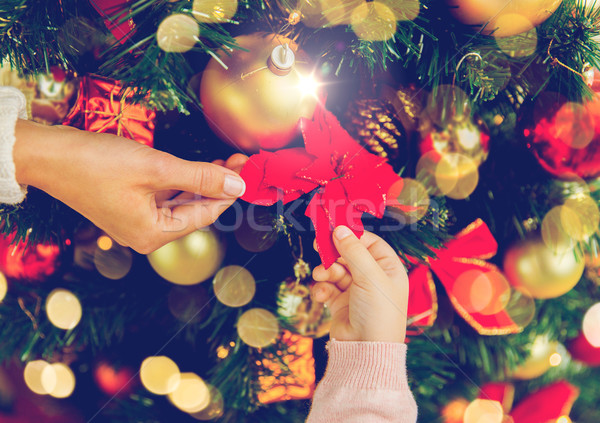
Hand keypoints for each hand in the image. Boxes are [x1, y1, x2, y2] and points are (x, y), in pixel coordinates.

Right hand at [13, 120, 246, 253]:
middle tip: (239, 161)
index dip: (229, 192)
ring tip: (224, 160)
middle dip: (218, 185)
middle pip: (194, 210)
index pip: (205, 216)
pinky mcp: (128, 207)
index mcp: (152, 235)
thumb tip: (238, 185)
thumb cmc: (97, 164)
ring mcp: (135, 222)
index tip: (247, 170)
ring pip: (181, 203)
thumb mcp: (156, 168)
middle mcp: (145, 235)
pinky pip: (164, 198)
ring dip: (201, 182)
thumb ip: (200, 177)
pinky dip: (182, 183)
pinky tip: (197, 168)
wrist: (47, 156)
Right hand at [311, 226, 408, 342]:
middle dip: (333, 253)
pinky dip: (322, 288)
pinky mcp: (341, 303)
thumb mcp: (369, 277)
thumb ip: (353, 251)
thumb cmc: (378, 314)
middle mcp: (373, 278)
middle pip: (349, 254)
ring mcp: (356, 291)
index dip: (352, 235)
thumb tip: (339, 229)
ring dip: (326, 271)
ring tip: (321, 276)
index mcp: (388, 269)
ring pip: (336, 270)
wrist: (366, 351)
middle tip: (318, 245)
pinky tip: (322, 295)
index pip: (370, 243)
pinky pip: (328, 287)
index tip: (333, 228)